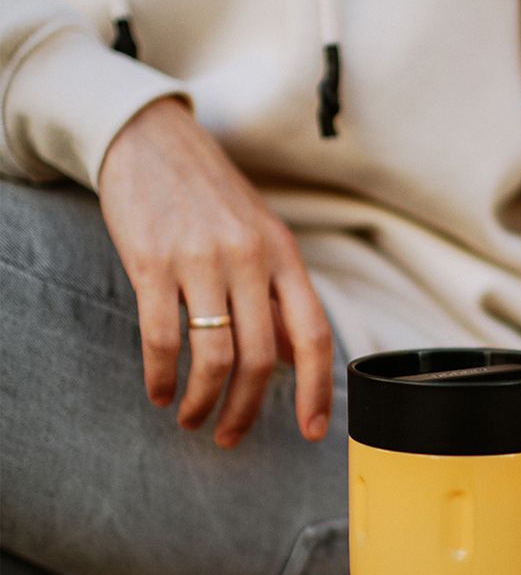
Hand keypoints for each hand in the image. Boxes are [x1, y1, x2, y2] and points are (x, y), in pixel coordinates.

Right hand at [98, 97, 332, 447]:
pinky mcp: (152, 262)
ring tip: (193, 420)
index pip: (314, 336)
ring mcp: (202, 260)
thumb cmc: (212, 197)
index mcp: (285, 257)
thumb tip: (292, 359)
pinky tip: (160, 392)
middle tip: (230, 436)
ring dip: (203, 402)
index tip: (312, 431)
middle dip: (248, 411)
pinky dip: (163, 376)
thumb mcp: (262, 239)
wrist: (149, 138)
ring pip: (215, 357)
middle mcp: (250, 259)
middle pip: (262, 360)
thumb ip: (278, 298)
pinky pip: (163, 338)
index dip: (317, 390)